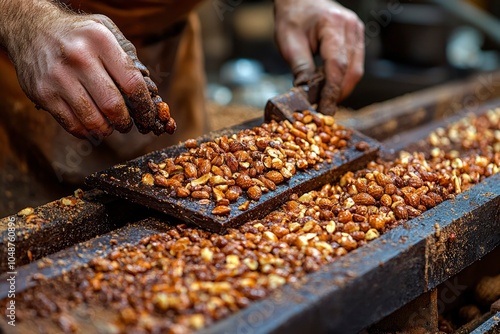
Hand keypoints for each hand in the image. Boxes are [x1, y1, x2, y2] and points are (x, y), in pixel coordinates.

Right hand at [4, 6, 166, 137]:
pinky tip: (91, 127)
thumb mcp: (105, 31)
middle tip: (127, 124)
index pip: (132, 83)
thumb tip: (149, 91)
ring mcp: (58, 77)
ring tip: (110, 126)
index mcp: (100, 40)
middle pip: (113, 105)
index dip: (144, 106)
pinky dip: (86, 131)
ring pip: (93, 119)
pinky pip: (72, 124)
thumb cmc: (78, 35)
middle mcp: (78, 57)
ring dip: (106, 129)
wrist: (30, 28)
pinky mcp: (43, 93)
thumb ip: (127, 57)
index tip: (147, 116)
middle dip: (125, 122)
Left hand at [274, 0, 364, 114]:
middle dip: (337, 93)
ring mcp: (357, 31)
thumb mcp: (289, 43)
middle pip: (351, 71)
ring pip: (356, 71)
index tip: (325, 110)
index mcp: (332, 25)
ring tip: (324, 98)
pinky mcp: (357, 38)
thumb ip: (301, 70)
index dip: (332, 92)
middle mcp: (350, 27)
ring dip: (341, 88)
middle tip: (322, 109)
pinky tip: (328, 84)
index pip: (337, 66)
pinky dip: (343, 79)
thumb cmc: (293, 17)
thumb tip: (307, 97)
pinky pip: (355, 65)